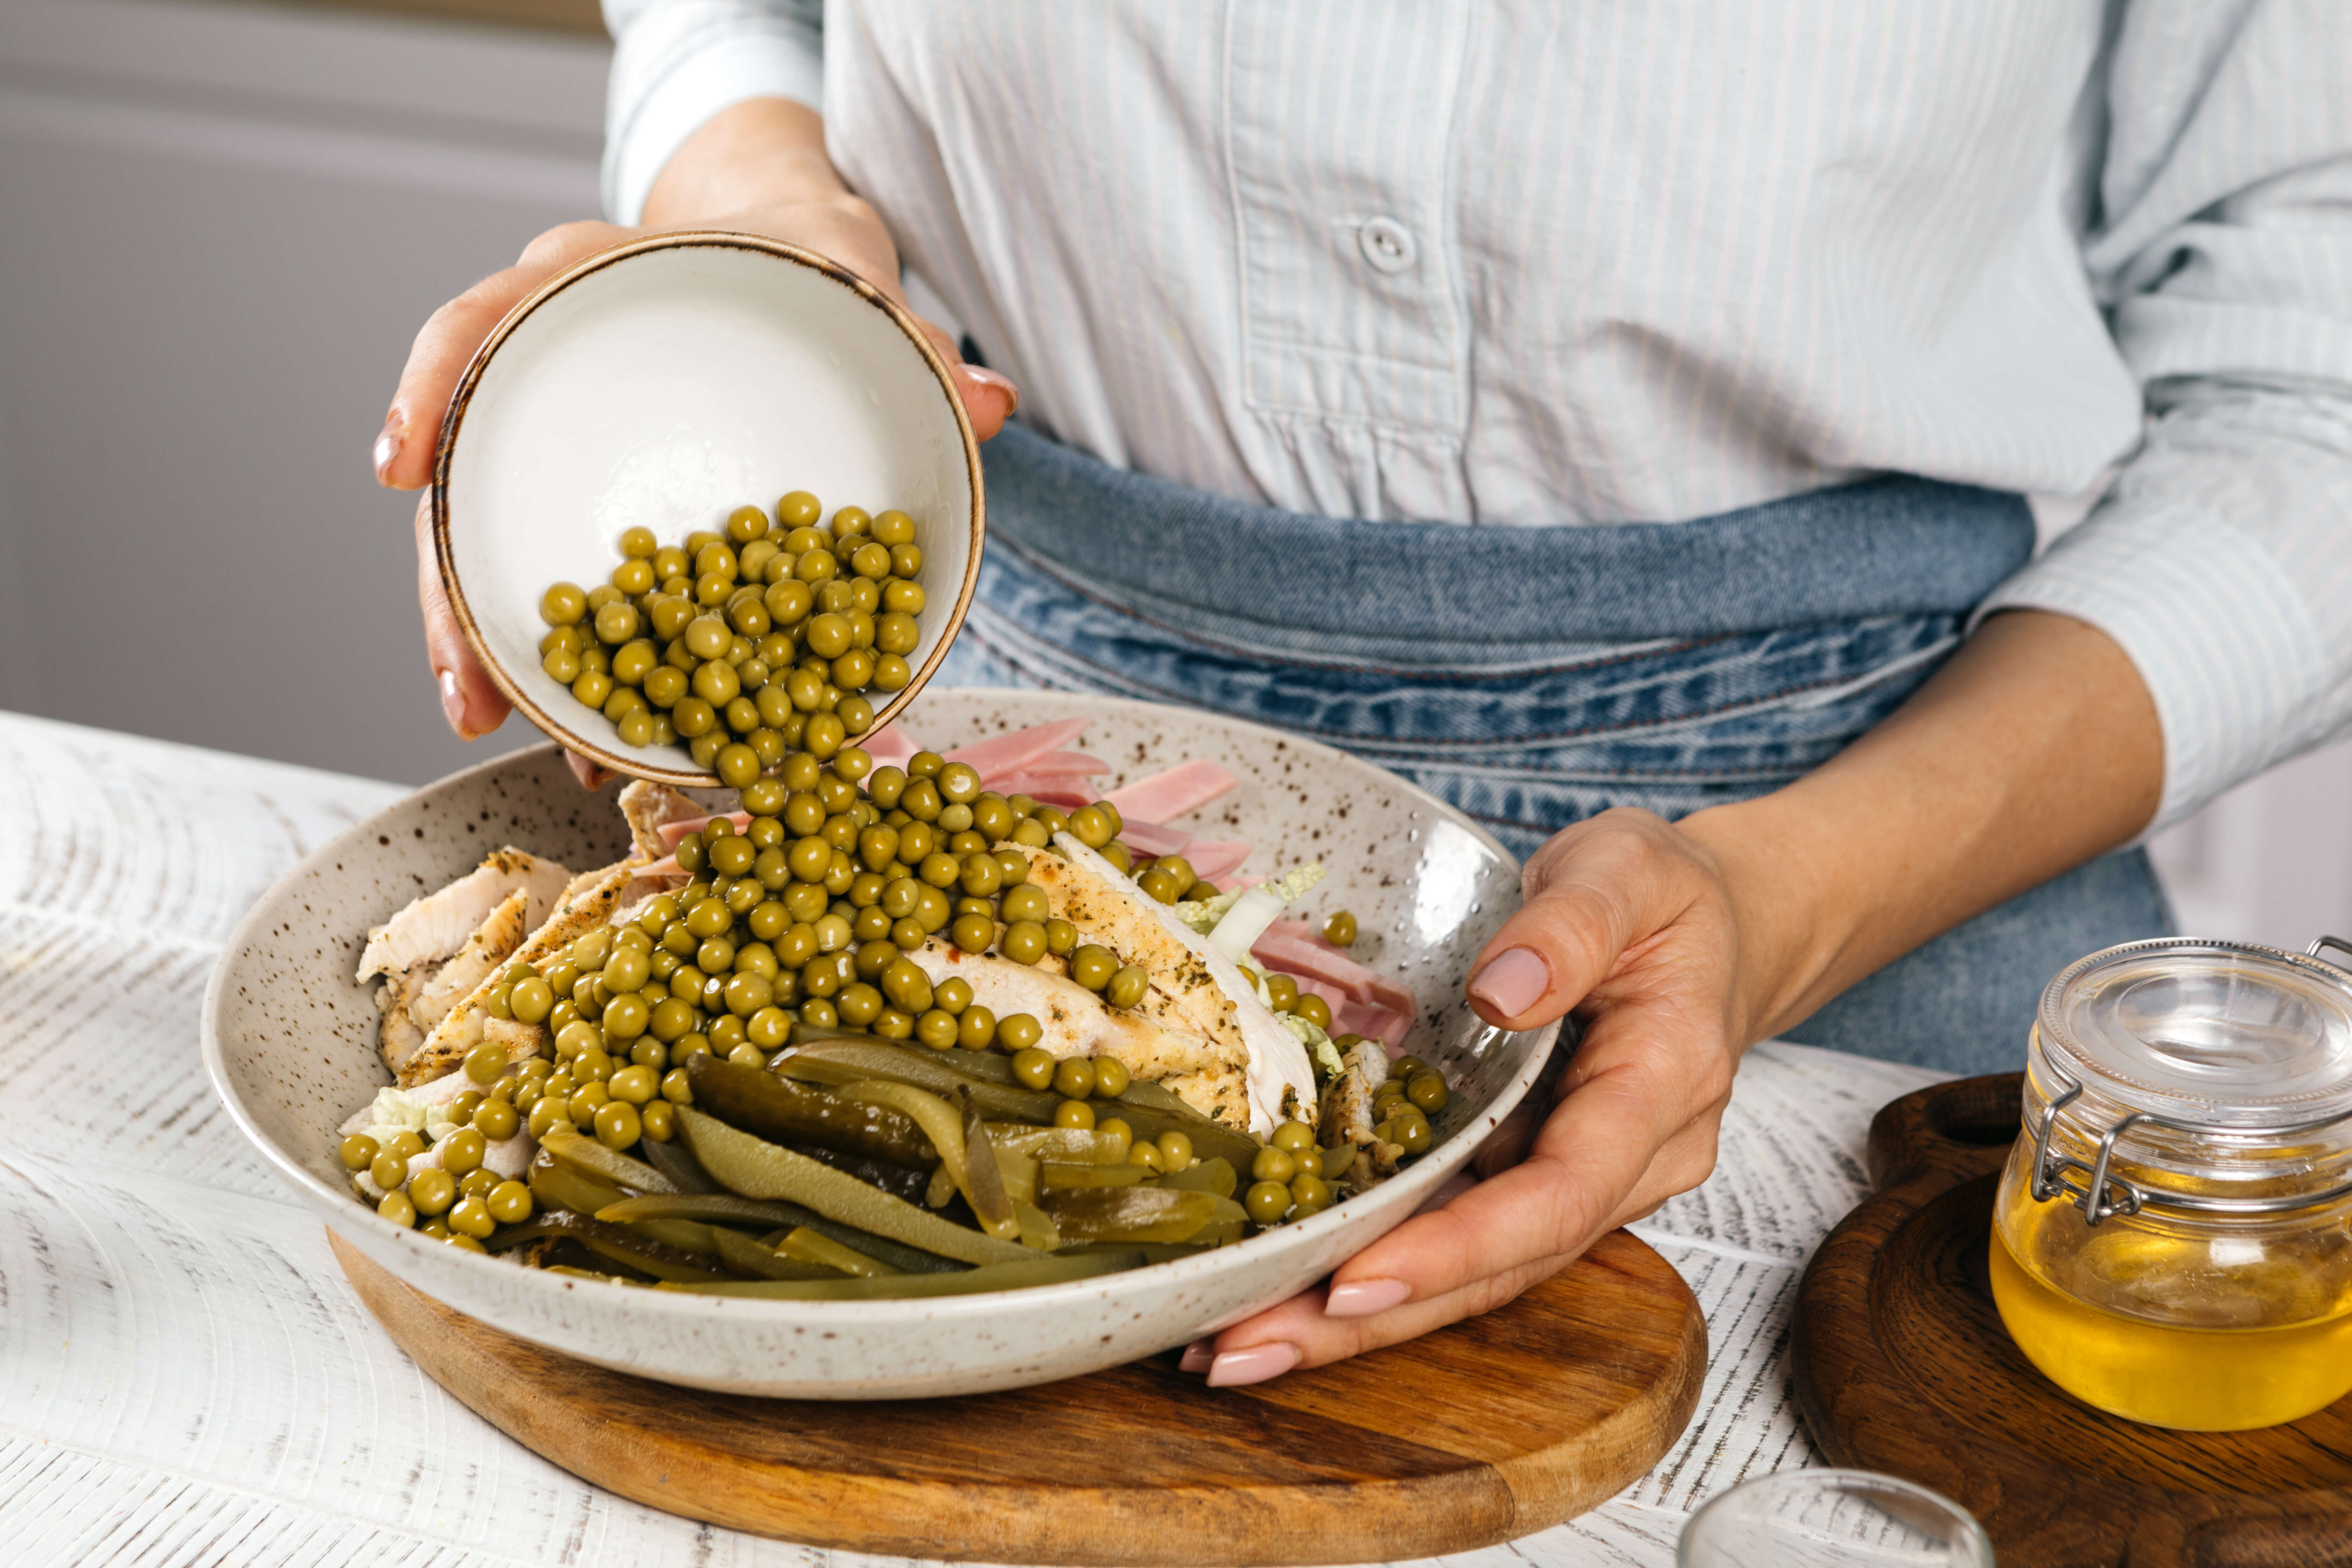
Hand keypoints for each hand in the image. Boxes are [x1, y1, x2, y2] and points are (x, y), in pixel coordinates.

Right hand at [374, 101, 1018, 757]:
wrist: (798, 270)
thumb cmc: (807, 268)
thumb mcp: (859, 282)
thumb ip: (914, 337)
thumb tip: (988, 399)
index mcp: (587, 287)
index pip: (476, 321)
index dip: (429, 390)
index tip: (400, 467)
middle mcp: (547, 365)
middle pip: (467, 471)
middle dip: (453, 589)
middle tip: (465, 687)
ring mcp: (559, 439)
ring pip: (490, 542)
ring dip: (488, 644)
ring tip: (493, 726)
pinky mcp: (590, 502)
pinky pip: (559, 577)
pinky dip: (566, 654)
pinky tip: (579, 727)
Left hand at [1184, 609, 2163, 1385]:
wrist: (1708, 929)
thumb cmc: (1665, 895)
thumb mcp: (1629, 870)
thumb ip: (1571, 925)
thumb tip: (1502, 990)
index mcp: (1661, 1089)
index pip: (1558, 1196)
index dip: (1458, 1248)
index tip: (1353, 1281)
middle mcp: (1628, 1163)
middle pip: (1501, 1267)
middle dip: (1372, 1318)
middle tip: (1242, 1349)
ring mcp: (1580, 1181)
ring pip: (1472, 1274)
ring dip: (1353, 1318)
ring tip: (1231, 1347)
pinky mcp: (1532, 1175)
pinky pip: (1455, 1237)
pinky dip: (1371, 1270)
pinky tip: (1278, 1289)